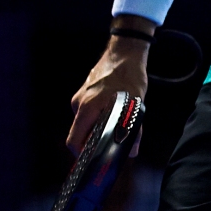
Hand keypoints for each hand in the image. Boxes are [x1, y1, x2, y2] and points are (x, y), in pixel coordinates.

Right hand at [66, 35, 148, 157]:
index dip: (82, 154)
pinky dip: (98, 116)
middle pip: (79, 133)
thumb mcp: (136, 104)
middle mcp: (79, 103)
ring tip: (115, 122)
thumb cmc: (130, 75)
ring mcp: (79, 97)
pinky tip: (112, 110)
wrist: (124, 51)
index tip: (94, 159)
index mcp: (88, 107)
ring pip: (85, 123)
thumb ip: (134, 129)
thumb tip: (131, 152)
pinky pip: (87, 112)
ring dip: (98, 127)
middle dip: (93, 141)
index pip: (74, 141)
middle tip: (110, 145)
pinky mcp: (83, 93)